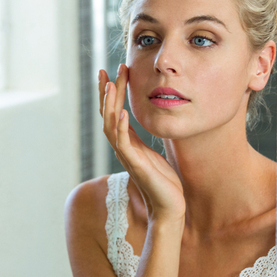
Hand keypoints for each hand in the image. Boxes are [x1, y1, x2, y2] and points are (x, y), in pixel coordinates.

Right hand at [98, 66, 185, 225]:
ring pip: (111, 126)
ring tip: (111, 84)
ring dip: (110, 105)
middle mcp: (123, 147)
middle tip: (107, 70)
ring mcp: (127, 156)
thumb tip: (141, 126)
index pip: (113, 113)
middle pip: (107, 115)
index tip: (111, 72)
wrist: (169, 206)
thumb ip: (142, 140)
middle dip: (107, 92)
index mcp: (127, 143)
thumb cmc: (164, 182)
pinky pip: (124, 143)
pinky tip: (123, 112)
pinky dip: (121, 127)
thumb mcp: (152, 154)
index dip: (110, 94)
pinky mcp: (135, 165)